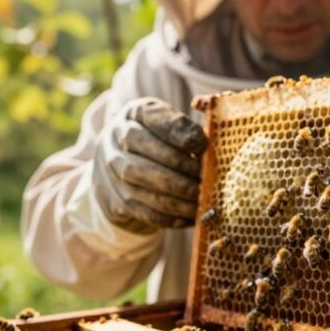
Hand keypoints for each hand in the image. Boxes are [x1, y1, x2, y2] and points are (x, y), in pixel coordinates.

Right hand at [93, 98, 207, 232]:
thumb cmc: (155, 136)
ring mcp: (112, 172)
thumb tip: (217, 138)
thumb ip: (189, 126)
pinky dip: (172, 217)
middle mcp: (117, 140)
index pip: (155, 120)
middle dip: (182, 169)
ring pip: (146, 188)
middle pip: (148, 156)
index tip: (202, 143)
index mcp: (136, 113)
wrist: (117, 157)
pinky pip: (146, 212)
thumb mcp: (168, 119)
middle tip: (205, 178)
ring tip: (202, 199)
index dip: (180, 133)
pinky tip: (191, 215)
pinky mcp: (117, 200)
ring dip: (179, 197)